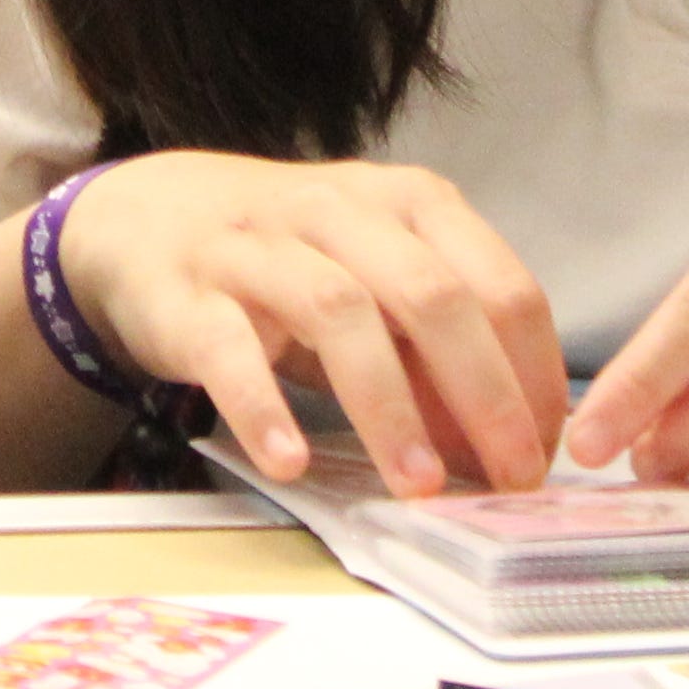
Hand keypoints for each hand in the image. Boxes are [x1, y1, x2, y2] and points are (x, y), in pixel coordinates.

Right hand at [55, 152, 571, 493]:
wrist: (145, 219)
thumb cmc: (290, 260)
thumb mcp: (378, 286)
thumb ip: (437, 354)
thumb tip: (503, 446)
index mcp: (407, 204)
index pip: (498, 283)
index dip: (532, 373)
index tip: (543, 450)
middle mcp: (337, 211)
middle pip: (430, 293)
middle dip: (483, 391)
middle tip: (508, 476)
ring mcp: (257, 247)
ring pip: (338, 311)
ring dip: (388, 405)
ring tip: (417, 484)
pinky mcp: (186, 295)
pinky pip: (228, 349)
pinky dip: (263, 407)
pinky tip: (291, 461)